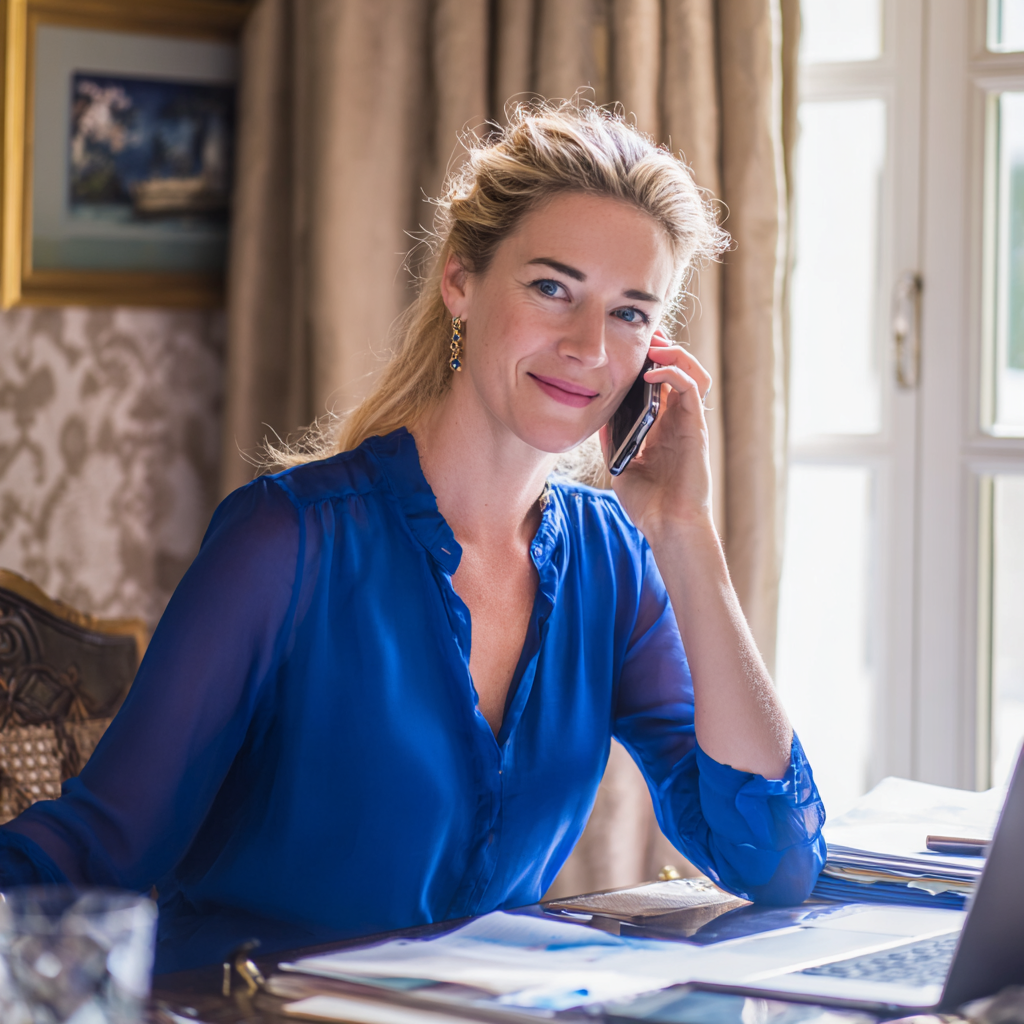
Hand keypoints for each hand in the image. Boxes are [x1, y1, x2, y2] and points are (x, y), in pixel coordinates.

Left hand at [601, 333, 712, 538]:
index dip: (650, 361)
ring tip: (653, 346)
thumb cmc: (648, 504)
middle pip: (680, 370)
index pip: (661, 383)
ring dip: (674, 353)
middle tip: (644, 334)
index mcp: (663, 427)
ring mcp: (689, 423)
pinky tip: (652, 373)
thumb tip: (597, 418)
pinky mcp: (696, 427)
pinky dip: (674, 373)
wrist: (668, 527)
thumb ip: (613, 439)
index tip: (631, 345)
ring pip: (692, 372)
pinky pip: (691, 388)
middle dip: (664, 347)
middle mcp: (678, 421)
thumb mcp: (621, 464)